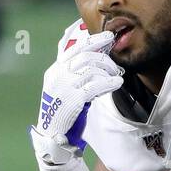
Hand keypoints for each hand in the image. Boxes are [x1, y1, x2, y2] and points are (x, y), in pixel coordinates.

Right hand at [31, 31, 122, 166]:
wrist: (53, 133)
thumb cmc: (63, 110)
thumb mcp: (64, 87)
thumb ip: (75, 73)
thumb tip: (97, 60)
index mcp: (56, 69)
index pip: (76, 48)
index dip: (94, 40)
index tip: (108, 37)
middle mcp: (58, 74)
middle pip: (86, 56)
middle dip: (104, 58)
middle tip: (115, 66)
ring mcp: (65, 86)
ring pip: (91, 69)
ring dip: (108, 71)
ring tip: (116, 77)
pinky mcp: (73, 99)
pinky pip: (95, 86)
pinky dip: (108, 83)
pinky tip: (117, 84)